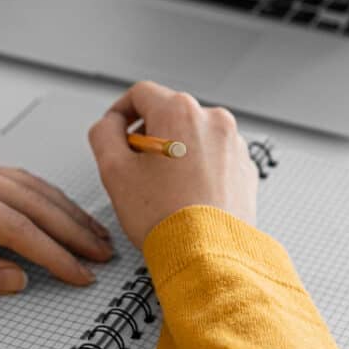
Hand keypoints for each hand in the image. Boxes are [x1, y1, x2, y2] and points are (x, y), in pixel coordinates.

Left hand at [0, 153, 114, 293]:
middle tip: (102, 253)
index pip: (18, 227)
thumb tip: (17, 278)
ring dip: (63, 210)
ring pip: (28, 184)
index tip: (81, 272)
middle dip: (72, 229)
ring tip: (92, 234)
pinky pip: (12, 178)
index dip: (55, 253)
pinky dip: (40, 196)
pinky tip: (59, 210)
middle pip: (32, 200)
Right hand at [88, 81, 257, 247]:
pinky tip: (186, 196)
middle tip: (137, 169)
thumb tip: (110, 124)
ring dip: (174, 153)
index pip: (141, 94)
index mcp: (181, 112)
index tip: (116, 131)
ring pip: (193, 136)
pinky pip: (214, 157)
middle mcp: (213, 120)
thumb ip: (104, 134)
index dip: (121, 112)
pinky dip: (198, 168)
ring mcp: (234, 144)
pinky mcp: (245, 167)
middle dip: (149, 136)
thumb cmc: (166, 217)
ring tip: (163, 188)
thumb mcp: (114, 171)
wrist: (208, 254)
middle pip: (170, 114)